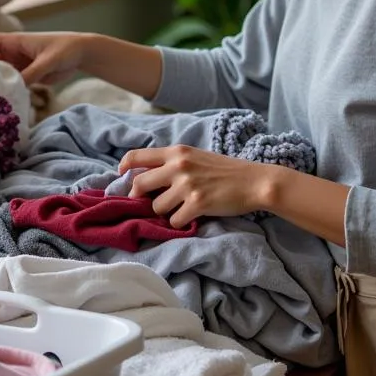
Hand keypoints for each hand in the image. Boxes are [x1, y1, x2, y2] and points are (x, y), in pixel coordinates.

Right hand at [0, 31, 89, 85]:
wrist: (82, 54)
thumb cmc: (65, 48)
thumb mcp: (48, 60)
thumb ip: (32, 73)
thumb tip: (15, 86)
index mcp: (13, 41)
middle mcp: (10, 52)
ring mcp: (17, 65)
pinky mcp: (25, 77)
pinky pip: (10, 83)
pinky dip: (4, 90)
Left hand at [118, 145, 270, 228]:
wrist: (254, 181)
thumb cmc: (225, 170)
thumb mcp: (196, 156)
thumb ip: (173, 163)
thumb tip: (147, 177)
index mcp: (177, 152)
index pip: (138, 156)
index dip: (124, 166)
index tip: (121, 174)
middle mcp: (178, 166)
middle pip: (139, 184)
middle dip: (139, 197)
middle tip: (146, 203)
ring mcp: (187, 185)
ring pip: (157, 206)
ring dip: (164, 212)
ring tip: (179, 209)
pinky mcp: (197, 203)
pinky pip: (175, 220)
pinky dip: (180, 222)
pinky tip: (191, 217)